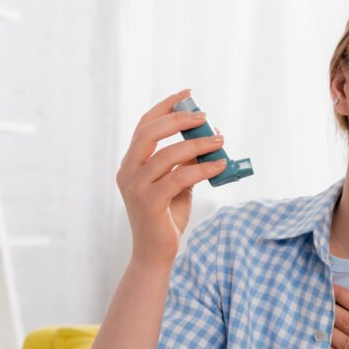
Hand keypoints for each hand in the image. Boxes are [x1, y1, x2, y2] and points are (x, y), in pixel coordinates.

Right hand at [115, 88, 226, 265]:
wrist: (155, 254)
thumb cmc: (166, 217)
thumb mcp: (177, 184)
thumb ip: (187, 162)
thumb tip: (211, 137)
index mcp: (131, 163)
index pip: (144, 126)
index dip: (165, 107)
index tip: (188, 95)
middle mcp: (128, 171)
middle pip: (150, 133)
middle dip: (178, 119)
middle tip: (204, 116)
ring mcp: (135, 187)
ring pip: (168, 154)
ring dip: (197, 144)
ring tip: (220, 140)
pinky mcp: (149, 202)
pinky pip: (180, 177)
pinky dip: (203, 167)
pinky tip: (220, 164)